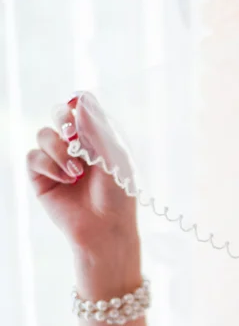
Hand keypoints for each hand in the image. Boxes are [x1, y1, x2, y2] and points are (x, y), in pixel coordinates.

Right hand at [26, 92, 139, 291]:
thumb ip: (96, 128)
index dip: (78, 105)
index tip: (80, 110)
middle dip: (63, 118)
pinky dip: (49, 165)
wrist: (106, 228)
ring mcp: (58, 160)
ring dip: (58, 149)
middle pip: (58, 114)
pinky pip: (33, 157)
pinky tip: (67, 180)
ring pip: (43, 134)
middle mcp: (77, 146)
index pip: (83, 109)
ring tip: (77, 172)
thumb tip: (81, 98)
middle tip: (72, 133)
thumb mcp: (113, 157)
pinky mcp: (42, 177)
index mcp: (99, 138)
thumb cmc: (118, 194)